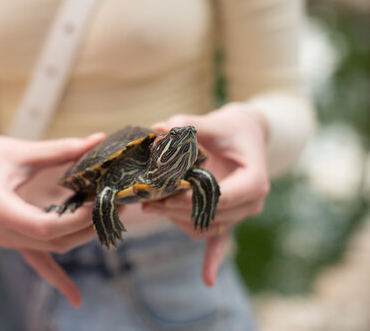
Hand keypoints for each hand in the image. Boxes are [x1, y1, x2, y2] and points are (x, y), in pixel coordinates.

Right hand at [0, 132, 105, 306]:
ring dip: (83, 237)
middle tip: (117, 206)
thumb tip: (98, 141)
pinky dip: (58, 279)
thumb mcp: (22, 151)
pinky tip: (75, 298)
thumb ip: (60, 150)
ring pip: (52, 248)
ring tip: (111, 217)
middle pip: (53, 240)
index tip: (99, 204)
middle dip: (88, 226)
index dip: (75, 220)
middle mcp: (2, 231)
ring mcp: (7, 239)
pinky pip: (38, 263)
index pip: (43, 226)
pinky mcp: (14, 239)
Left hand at [143, 104, 269, 285]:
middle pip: (211, 215)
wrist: (246, 137)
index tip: (165, 193)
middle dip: (176, 208)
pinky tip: (207, 280)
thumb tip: (156, 128)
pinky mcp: (230, 218)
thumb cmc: (231, 129)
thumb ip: (188, 125)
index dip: (192, 199)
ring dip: (179, 219)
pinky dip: (213, 259)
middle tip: (147, 199)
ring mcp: (241, 214)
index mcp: (254, 181)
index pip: (221, 197)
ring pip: (207, 227)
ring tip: (152, 205)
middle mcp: (252, 203)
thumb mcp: (213, 122)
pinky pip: (221, 242)